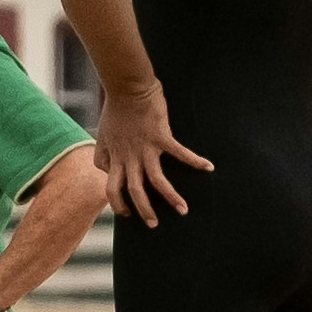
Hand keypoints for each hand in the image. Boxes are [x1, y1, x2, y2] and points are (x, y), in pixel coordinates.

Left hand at [91, 86, 202, 222]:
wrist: (126, 87)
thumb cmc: (115, 110)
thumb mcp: (102, 136)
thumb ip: (102, 155)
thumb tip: (106, 171)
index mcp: (117, 157)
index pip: (112, 189)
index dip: (118, 204)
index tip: (127, 213)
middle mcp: (130, 156)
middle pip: (135, 191)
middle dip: (145, 210)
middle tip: (154, 224)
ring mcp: (146, 147)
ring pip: (157, 179)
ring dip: (170, 197)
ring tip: (182, 210)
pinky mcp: (161, 135)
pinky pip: (180, 153)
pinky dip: (195, 161)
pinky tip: (208, 167)